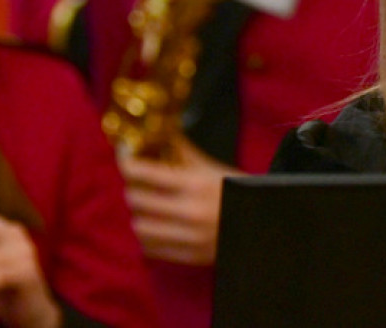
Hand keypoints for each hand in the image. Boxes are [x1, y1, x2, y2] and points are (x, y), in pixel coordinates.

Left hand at [119, 137, 244, 265]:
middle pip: (135, 199)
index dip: (127, 163)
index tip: (124, 157)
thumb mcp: (212, 168)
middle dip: (132, 188)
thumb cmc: (235, 190)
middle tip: (135, 182)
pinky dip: (147, 237)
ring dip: (138, 215)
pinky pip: (150, 248)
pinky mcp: (188, 257)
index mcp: (195, 184)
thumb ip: (182, 151)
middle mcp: (189, 212)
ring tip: (144, 207)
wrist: (261, 224)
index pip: (144, 173)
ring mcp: (188, 238)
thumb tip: (159, 129)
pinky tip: (155, 226)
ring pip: (138, 227)